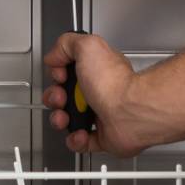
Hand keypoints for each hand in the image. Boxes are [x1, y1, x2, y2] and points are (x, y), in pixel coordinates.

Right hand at [42, 31, 150, 155]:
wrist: (130, 111)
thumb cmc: (114, 82)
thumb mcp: (87, 46)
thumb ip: (67, 44)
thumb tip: (54, 56)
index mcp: (96, 70)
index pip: (69, 70)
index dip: (58, 74)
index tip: (60, 75)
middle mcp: (99, 91)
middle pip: (65, 95)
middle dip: (55, 98)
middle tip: (61, 97)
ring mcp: (101, 114)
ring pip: (69, 119)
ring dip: (60, 119)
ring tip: (65, 118)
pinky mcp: (104, 136)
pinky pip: (81, 141)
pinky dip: (75, 139)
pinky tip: (79, 132)